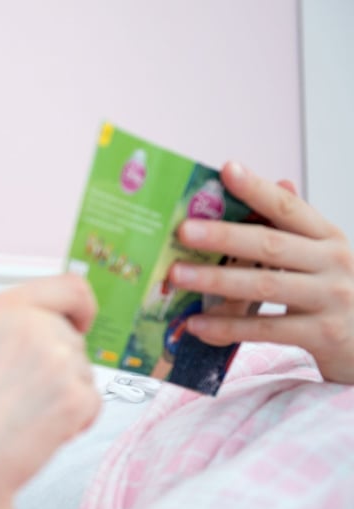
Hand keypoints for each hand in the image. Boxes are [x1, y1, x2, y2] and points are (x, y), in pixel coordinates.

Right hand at [0, 274, 99, 508]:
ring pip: (85, 373)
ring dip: (64, 397)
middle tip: (20, 399)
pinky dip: (74, 424)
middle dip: (61, 369)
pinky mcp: (73, 395)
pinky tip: (35, 434)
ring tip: (19, 416)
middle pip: (75, 339)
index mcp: (1, 308)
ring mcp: (54, 358)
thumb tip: (66, 328)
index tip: (82, 324)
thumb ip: (16, 330)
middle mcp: (30, 324)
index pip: (71, 286)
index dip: (83, 308)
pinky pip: (93, 405)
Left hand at [171, 161, 353, 383]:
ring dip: (216, 281)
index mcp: (328, 237)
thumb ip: (296, 228)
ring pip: (265, 286)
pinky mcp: (324, 335)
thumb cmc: (336, 293)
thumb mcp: (323, 257)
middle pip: (271, 245)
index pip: (289, 207)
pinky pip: (266, 329)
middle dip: (224, 236)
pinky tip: (196, 324)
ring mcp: (331, 299)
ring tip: (176, 276)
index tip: (227, 169)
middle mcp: (333, 263)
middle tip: (183, 231)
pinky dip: (228, 327)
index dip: (258, 188)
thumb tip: (280, 180)